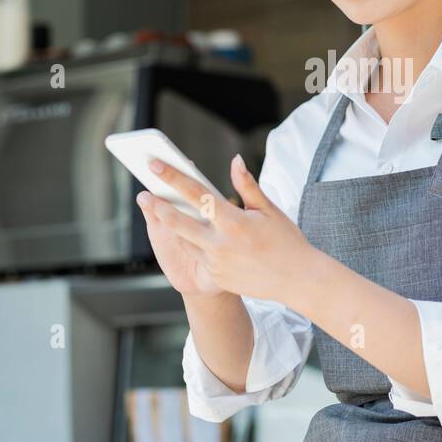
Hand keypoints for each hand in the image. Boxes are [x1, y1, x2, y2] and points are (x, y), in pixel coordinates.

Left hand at [136, 154, 315, 302]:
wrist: (298, 280)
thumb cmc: (286, 241)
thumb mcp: (269, 209)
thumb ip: (247, 186)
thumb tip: (235, 161)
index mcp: (235, 222)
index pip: (197, 194)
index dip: (174, 178)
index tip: (156, 166)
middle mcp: (221, 244)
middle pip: (179, 222)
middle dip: (158, 207)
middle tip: (144, 196)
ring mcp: (217, 263)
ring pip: (186, 241)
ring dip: (173, 226)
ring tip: (161, 211)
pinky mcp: (216, 277)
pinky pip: (199, 257)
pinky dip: (195, 244)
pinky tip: (193, 234)